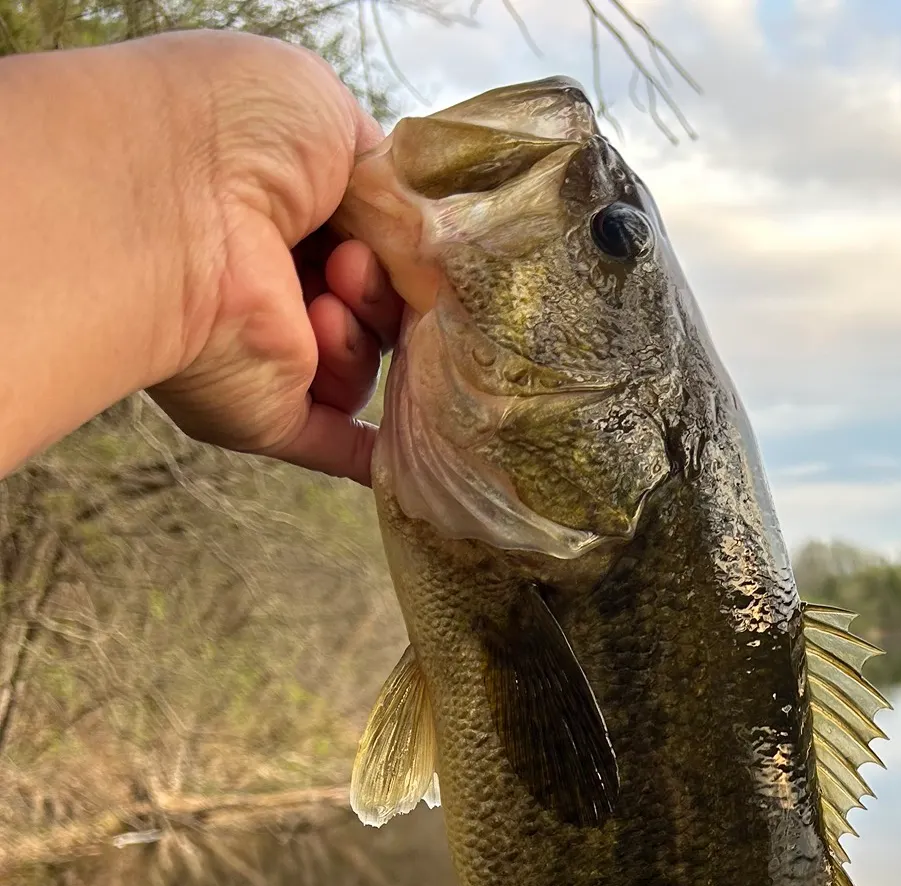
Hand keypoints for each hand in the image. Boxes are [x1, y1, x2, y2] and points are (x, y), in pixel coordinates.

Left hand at [143, 32, 403, 484]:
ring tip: (323, 304)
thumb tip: (420, 237)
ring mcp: (271, 352)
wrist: (176, 200)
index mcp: (284, 208)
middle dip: (386, 286)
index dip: (402, 243)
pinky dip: (382, 454)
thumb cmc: (240, 134)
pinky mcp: (271, 415)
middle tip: (351, 262)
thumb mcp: (331, 118)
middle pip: (380, 308)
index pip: (376, 243)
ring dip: (363, 335)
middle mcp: (274, 281)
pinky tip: (425, 451)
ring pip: (367, 367)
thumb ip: (387, 180)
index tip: (409, 235)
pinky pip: (342, 448)